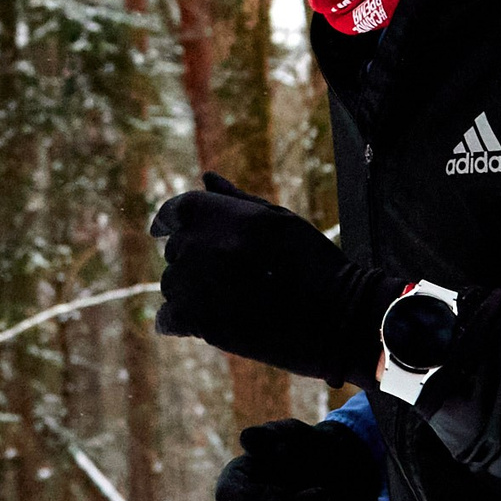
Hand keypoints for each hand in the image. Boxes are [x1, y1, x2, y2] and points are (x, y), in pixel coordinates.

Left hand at [149, 173, 400, 386]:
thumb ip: (237, 200)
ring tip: (229, 301)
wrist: (337, 317)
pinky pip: (168, 319)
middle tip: (229, 278)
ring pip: (172, 285)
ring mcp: (197, 284)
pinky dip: (180, 322)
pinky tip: (205, 323)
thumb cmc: (314, 263)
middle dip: (194, 260)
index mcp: (221, 213)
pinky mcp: (199, 322)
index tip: (162, 230)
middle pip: (175, 251)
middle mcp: (202, 245)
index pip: (174, 210)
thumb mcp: (280, 220)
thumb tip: (206, 178)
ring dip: (190, 291)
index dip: (168, 221)